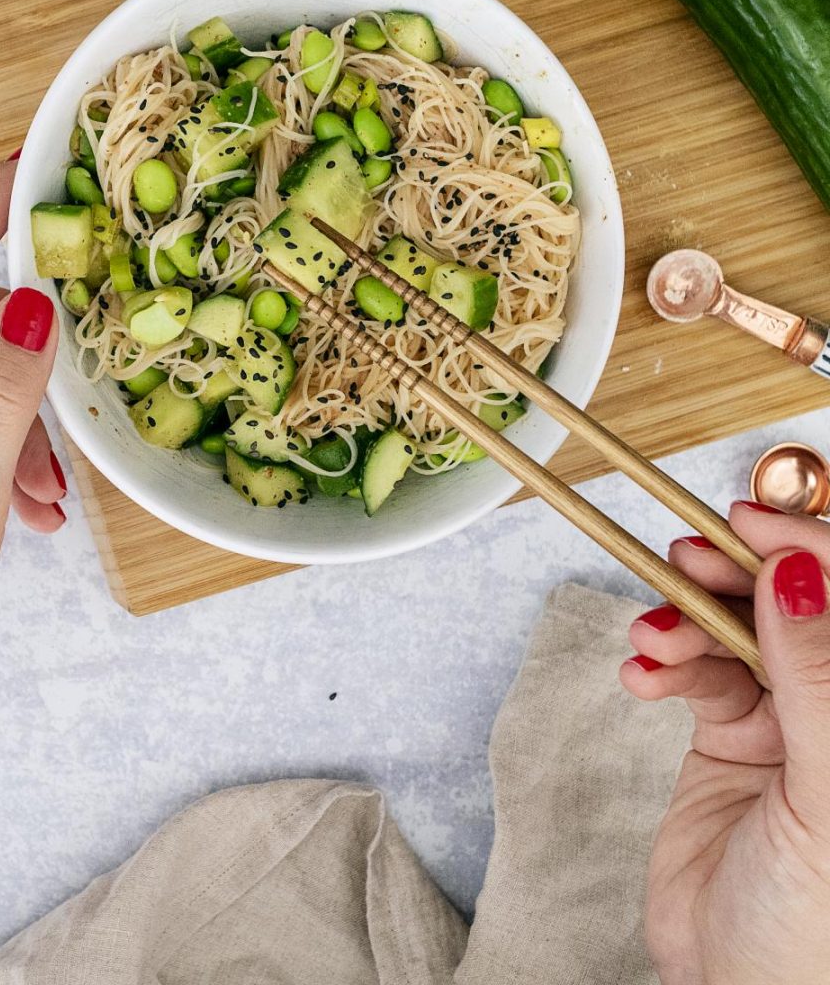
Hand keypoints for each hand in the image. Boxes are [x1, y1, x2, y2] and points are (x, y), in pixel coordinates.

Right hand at [621, 502, 829, 984]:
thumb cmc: (818, 933)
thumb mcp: (828, 797)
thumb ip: (818, 680)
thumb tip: (799, 570)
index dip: (812, 546)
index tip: (754, 522)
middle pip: (793, 604)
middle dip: (737, 574)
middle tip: (687, 559)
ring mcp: (793, 721)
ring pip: (738, 630)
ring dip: (685, 621)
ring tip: (651, 637)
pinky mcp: (734, 739)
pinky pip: (696, 670)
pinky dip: (663, 662)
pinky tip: (643, 674)